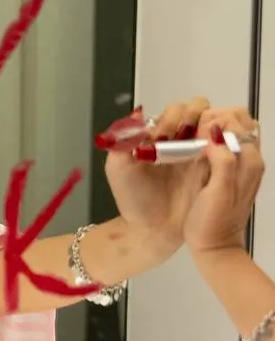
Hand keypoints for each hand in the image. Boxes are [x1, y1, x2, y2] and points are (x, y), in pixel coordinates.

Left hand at [104, 97, 211, 248]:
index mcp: (158, 136)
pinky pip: (223, 147)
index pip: (172, 110)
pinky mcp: (212, 168)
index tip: (163, 136)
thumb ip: (123, 139)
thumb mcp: (118, 167)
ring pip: (211, 125)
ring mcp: (198, 153)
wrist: (151, 230)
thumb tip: (137, 112)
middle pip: (196, 111)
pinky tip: (210, 152)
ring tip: (198, 142)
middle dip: (192, 116)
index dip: (170, 117)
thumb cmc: (133, 198)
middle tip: (182, 135)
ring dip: (208, 126)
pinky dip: (221, 143)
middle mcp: (180, 140)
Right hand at [183, 108, 263, 255]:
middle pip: (239, 119)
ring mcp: (242, 164)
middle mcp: (250, 158)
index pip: (238, 120)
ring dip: (213, 127)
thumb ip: (223, 160)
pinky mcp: (230, 170)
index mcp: (250, 161)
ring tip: (194, 139)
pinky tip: (196, 149)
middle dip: (216, 118)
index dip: (216, 120)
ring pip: (232, 128)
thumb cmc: (211, 221)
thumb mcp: (218, 191)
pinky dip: (211, 138)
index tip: (198, 134)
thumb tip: (214, 134)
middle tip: (196, 134)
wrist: (214, 246)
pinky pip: (225, 143)